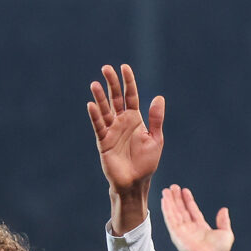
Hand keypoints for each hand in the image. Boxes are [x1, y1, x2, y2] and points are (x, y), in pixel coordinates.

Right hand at [88, 64, 164, 233]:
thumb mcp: (155, 139)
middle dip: (112, 84)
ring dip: (100, 97)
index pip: (131, 96)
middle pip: (116, 98)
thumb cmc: (146, 162)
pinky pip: (99, 127)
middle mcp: (121, 122)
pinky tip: (91, 105)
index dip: (128, 82)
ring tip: (95, 84)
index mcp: (135, 119)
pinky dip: (95, 116)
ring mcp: (111, 131)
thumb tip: (159, 97)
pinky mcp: (104, 142)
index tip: (125, 67)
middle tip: (106, 68)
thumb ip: (156, 119)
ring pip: (105, 110)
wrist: (136, 182)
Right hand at [163, 185, 233, 250]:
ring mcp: (182, 231)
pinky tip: (165, 200)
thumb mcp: (225, 233)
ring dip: (170, 201)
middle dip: (177, 198)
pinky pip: (170, 219)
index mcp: (200, 228)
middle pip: (181, 210)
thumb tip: (224, 209)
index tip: (185, 190)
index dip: (188, 200)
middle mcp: (190, 228)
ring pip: (174, 212)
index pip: (192, 211)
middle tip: (173, 186)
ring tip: (167, 190)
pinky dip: (167, 209)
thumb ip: (223, 221)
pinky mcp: (176, 234)